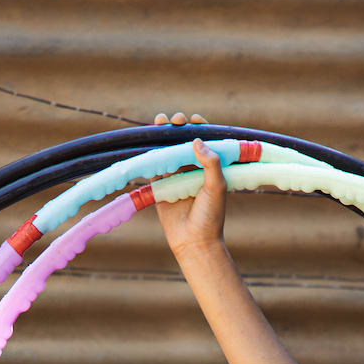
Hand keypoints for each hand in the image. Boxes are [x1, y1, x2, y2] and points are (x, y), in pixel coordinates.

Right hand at [151, 113, 226, 259]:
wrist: (194, 242)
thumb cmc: (211, 216)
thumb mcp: (217, 187)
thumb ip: (211, 163)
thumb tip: (196, 140)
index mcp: (210, 168)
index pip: (206, 142)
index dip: (200, 128)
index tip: (195, 120)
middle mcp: (193, 170)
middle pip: (184, 143)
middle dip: (178, 128)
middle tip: (175, 120)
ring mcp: (176, 178)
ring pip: (168, 152)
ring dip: (162, 137)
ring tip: (159, 122)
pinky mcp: (161, 188)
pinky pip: (154, 168)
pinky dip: (150, 156)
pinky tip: (146, 143)